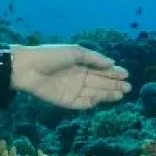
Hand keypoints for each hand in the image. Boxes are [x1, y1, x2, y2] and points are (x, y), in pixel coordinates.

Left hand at [9, 45, 130, 111]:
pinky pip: (81, 103)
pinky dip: (91, 102)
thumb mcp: (74, 52)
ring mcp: (72, 90)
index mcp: (80, 64)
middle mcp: (78, 77)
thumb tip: (112, 63)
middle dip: (114, 85)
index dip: (113, 72)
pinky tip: (101, 100)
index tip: (126, 74)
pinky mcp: (65, 101)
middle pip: (100, 83)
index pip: (100, 70)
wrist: (27, 68)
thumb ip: (93, 58)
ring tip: (121, 95)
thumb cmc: (50, 55)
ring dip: (107, 94)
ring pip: (94, 93)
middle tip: (128, 88)